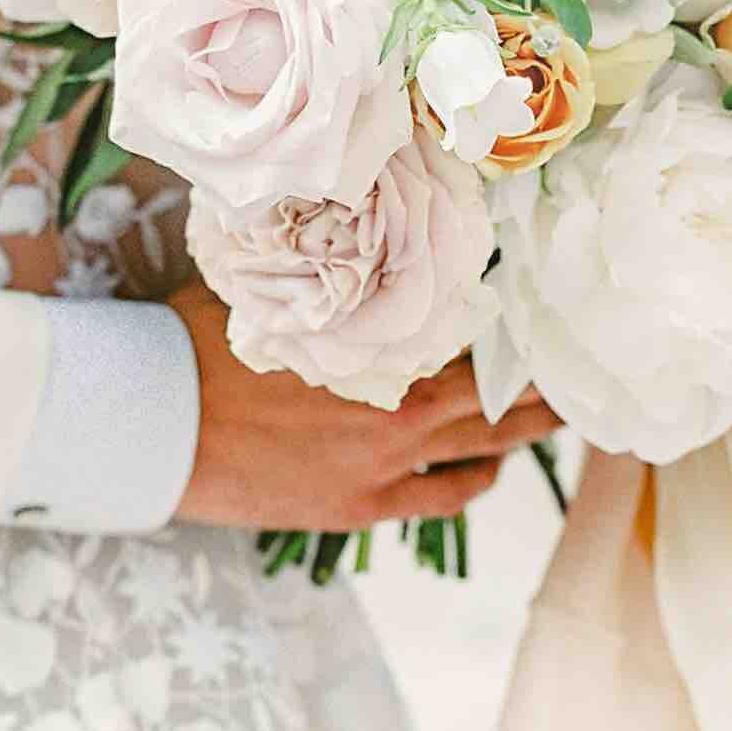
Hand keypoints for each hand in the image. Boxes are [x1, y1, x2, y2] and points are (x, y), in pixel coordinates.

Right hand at [168, 282, 560, 531]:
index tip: (542, 312)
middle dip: (539, 384)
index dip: (511, 324)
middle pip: (495, 393)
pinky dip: (474, 480)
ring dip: (521, 433)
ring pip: (483, 449)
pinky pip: (444, 499)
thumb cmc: (199, 343)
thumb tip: (345, 225)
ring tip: (551, 420)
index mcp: (378, 340)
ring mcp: (384, 461)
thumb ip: (322, 274)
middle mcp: (397, 402)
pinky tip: (489, 470)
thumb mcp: (269, 290)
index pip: (470, 330)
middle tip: (576, 372)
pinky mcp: (360, 505)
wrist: (154, 422)